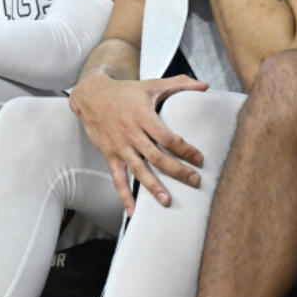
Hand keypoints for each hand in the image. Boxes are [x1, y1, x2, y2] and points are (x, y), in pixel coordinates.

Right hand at [69, 71, 208, 214]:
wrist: (91, 95)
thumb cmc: (125, 91)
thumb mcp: (152, 85)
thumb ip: (179, 84)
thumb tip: (205, 85)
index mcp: (143, 116)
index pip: (167, 137)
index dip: (184, 149)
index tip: (199, 158)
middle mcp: (131, 133)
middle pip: (156, 157)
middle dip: (177, 171)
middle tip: (195, 181)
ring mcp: (120, 147)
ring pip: (138, 170)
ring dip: (153, 187)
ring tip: (168, 202)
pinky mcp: (110, 155)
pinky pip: (117, 178)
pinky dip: (124, 196)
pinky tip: (132, 213)